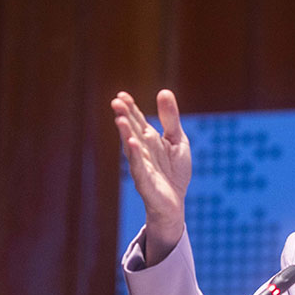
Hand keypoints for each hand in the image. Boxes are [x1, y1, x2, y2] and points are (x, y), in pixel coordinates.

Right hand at [112, 89, 190, 263]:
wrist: (175, 203)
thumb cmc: (175, 171)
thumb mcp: (178, 140)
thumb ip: (171, 119)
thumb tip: (163, 91)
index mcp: (149, 139)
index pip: (137, 120)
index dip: (130, 108)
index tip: (122, 94)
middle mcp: (142, 150)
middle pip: (131, 130)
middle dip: (124, 117)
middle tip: (116, 102)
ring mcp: (142, 165)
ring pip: (131, 147)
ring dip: (125, 134)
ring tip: (120, 120)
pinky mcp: (145, 181)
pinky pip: (139, 167)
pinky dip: (135, 156)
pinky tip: (132, 145)